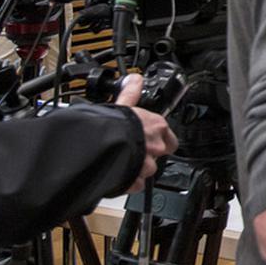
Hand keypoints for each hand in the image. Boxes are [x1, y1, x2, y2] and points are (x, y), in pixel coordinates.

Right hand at [115, 74, 178, 192]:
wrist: (95, 147)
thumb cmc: (109, 126)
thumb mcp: (121, 105)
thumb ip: (130, 93)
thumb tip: (134, 79)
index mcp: (156, 126)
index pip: (170, 137)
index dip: (159, 140)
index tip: (149, 139)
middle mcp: (156, 146)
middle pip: (159, 155)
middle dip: (148, 155)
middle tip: (132, 152)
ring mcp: (147, 164)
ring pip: (147, 170)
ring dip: (136, 168)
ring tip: (121, 161)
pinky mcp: (136, 181)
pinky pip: (136, 185)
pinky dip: (128, 182)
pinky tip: (118, 174)